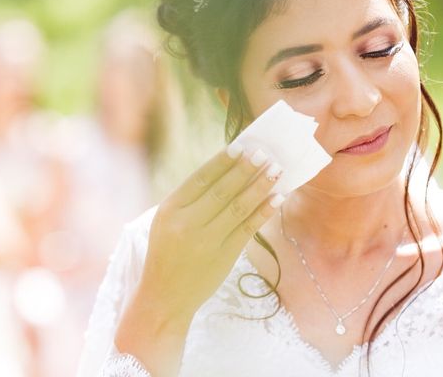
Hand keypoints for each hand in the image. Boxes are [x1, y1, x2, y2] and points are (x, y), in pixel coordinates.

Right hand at [115, 143, 283, 375]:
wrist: (165, 297)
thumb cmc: (167, 253)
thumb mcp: (168, 222)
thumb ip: (191, 199)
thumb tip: (228, 171)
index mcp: (170, 209)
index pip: (200, 179)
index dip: (222, 162)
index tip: (241, 146)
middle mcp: (187, 224)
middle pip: (222, 190)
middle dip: (246, 169)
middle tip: (264, 153)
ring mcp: (206, 241)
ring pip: (239, 207)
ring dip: (260, 186)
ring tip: (276, 170)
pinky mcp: (224, 256)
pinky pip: (248, 229)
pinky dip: (264, 211)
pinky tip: (277, 198)